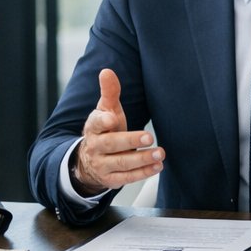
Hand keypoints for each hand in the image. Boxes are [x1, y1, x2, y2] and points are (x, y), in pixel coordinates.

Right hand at [70, 69, 162, 194]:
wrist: (90, 161)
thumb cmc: (105, 130)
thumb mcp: (106, 111)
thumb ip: (110, 93)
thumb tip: (107, 71)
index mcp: (93, 127)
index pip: (96, 123)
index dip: (103, 121)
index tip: (113, 119)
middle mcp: (95, 147)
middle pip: (112, 144)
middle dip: (130, 141)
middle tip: (149, 137)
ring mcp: (102, 165)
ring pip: (121, 163)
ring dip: (141, 159)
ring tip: (159, 154)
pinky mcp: (110, 179)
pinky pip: (127, 178)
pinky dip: (143, 173)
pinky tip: (157, 166)